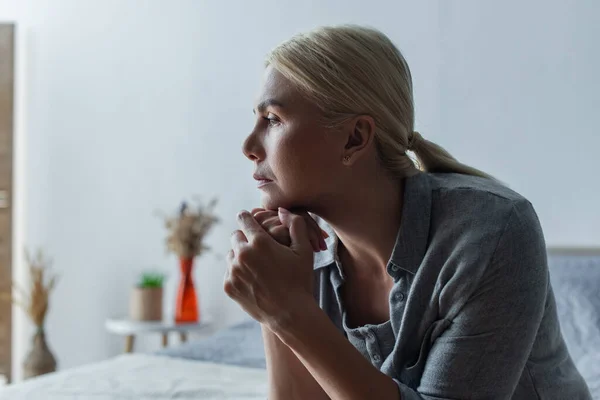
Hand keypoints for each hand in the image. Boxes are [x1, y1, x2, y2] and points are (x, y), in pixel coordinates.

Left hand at [225, 208, 315, 327]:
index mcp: (259, 242)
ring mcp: (233, 271)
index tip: (248, 219)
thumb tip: (281, 210)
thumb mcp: (304, 250)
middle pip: (235, 236)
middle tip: (258, 249)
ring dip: (240, 257)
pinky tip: (253, 281)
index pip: (243, 218)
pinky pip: (229, 272)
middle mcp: (242, 254)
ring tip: (257, 267)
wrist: (290, 314)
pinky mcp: (229, 286)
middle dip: (245, 239)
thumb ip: (295, 224)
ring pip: (231, 255)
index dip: (247, 218)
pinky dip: (238, 274)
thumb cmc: (300, 280)